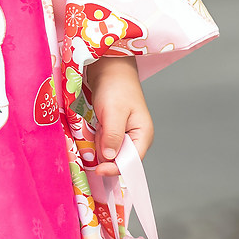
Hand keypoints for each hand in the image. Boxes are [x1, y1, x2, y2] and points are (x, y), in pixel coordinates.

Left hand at [83, 54, 153, 177]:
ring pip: (108, 151)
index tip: (99, 170)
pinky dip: (96, 138)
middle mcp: (135, 137)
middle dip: (105, 152)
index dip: (115, 168)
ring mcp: (123, 135)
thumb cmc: (116, 86)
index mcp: (143, 135)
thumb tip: (110, 158)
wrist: (109, 68)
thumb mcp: (114, 112)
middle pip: (118, 158)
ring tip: (98, 125)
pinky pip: (102, 142)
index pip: (131, 161)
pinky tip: (95, 126)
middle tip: (98, 134)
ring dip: (99, 144)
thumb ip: (113, 136)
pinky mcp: (113, 131)